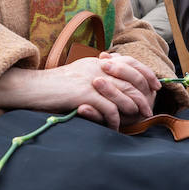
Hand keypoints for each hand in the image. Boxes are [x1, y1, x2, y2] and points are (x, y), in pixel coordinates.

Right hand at [0, 54, 157, 127]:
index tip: (156, 85)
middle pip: (131, 80)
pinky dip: (115, 121)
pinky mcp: (86, 95)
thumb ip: (97, 73)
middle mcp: (98, 68)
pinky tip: (114, 128)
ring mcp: (92, 81)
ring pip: (124, 95)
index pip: (130, 63)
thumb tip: (115, 80)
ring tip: (137, 120)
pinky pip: (109, 110)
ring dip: (133, 110)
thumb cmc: (54, 85)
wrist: (32, 88)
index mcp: (97, 62)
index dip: (145, 73)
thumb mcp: (79, 73)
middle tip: (149, 110)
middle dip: (143, 96)